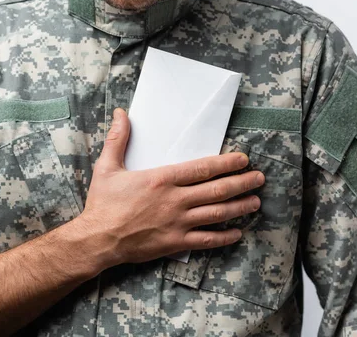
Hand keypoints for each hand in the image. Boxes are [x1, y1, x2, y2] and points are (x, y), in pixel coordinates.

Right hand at [76, 107, 264, 266]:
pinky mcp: (175, 243)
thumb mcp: (107, 167)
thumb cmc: (103, 203)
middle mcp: (174, 200)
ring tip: (256, 201)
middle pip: (217, 190)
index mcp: (161, 179)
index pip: (202, 168)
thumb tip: (121, 114)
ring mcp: (177, 223)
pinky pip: (206, 240)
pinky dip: (224, 237)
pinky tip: (237, 232)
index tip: (243, 159)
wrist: (97, 239)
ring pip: (217, 214)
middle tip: (259, 178)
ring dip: (239, 207)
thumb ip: (118, 139)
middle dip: (242, 182)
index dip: (226, 163)